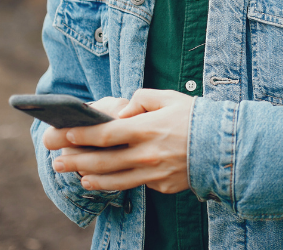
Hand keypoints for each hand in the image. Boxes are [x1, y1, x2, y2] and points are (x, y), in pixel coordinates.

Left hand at [50, 89, 194, 193]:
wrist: (225, 146)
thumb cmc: (196, 117)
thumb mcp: (170, 97)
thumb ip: (142, 99)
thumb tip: (124, 112)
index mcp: (147, 129)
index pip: (104, 134)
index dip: (81, 135)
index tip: (63, 134)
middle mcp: (146, 154)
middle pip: (101, 161)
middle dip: (74, 160)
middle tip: (57, 161)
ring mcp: (153, 173)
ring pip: (112, 181)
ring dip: (89, 177)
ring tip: (76, 174)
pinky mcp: (161, 186)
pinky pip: (134, 184)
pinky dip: (115, 183)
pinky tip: (103, 180)